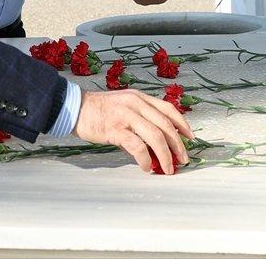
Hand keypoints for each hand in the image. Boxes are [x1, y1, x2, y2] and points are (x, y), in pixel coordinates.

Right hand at [73, 89, 192, 173]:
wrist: (75, 108)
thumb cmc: (99, 110)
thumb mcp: (124, 105)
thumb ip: (140, 116)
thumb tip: (156, 141)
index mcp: (140, 97)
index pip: (168, 108)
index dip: (182, 123)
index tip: (190, 137)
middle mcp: (136, 104)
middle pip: (165, 125)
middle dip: (178, 145)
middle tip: (183, 159)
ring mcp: (126, 115)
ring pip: (155, 136)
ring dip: (166, 155)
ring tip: (169, 168)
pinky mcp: (115, 129)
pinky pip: (137, 146)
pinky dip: (145, 159)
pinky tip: (146, 166)